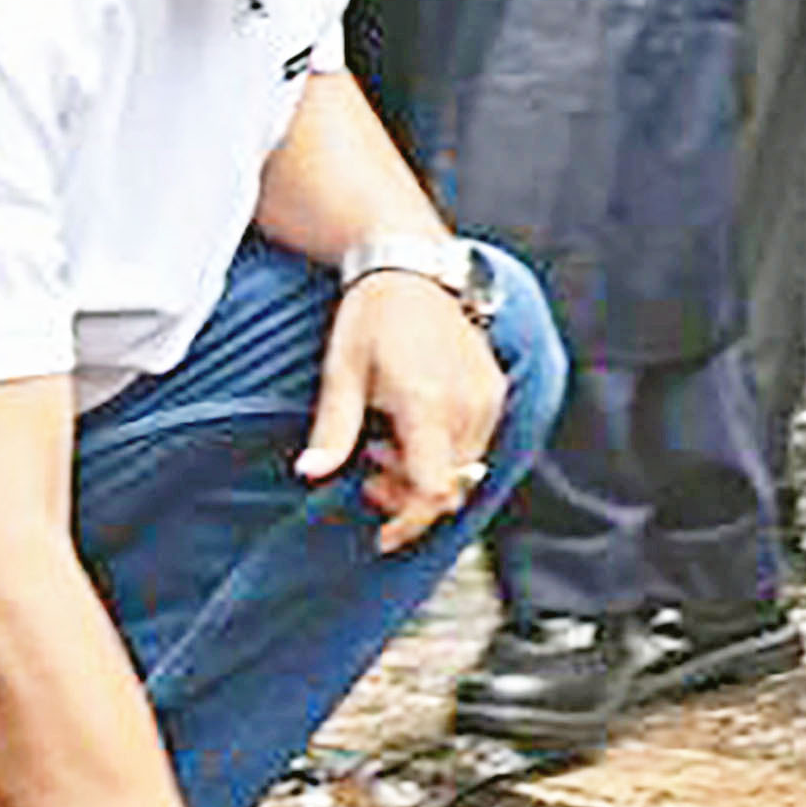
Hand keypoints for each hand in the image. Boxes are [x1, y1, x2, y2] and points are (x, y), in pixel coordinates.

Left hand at [303, 263, 505, 548]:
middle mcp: (468, 403)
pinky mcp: (495, 391)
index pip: (432, 488)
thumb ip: (332, 429)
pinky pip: (478, 445)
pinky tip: (414, 430)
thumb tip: (311, 473)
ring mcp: (487, 397)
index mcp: (428, 402)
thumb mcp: (341, 373)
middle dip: (408, 498)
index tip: (383, 536)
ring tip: (387, 444)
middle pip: (451, 487)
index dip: (409, 520)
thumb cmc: (373, 317)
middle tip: (370, 476)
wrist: (413, 270)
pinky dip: (446, 453)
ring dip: (427, 475)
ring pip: (467, 470)